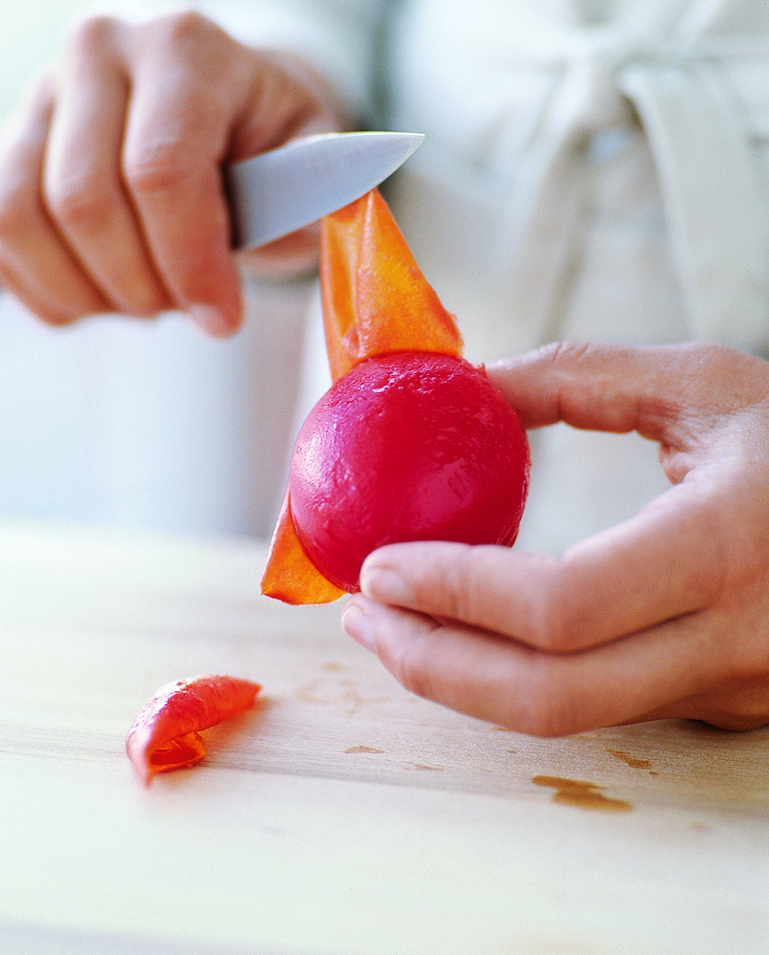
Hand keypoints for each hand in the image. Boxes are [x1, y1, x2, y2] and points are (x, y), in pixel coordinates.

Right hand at [0, 10, 344, 334]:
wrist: (215, 98)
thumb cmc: (265, 135)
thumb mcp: (311, 151)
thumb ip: (313, 192)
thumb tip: (302, 231)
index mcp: (181, 46)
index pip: (160, 169)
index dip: (189, 262)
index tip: (223, 318)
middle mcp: (97, 50)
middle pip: (84, 202)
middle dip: (141, 284)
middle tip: (187, 309)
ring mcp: (41, 94)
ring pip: (21, 219)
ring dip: (90, 292)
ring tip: (148, 301)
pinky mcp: (10, 142)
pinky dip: (48, 289)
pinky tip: (103, 297)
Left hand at [341, 341, 768, 734]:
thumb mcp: (705, 384)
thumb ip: (582, 376)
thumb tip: (469, 381)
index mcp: (728, 546)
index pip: (565, 607)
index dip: (455, 595)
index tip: (377, 568)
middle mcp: (735, 640)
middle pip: (551, 697)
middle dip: (432, 666)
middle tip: (362, 619)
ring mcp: (733, 690)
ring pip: (570, 717)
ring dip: (463, 677)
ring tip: (395, 627)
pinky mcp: (724, 707)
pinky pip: (603, 703)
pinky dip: (520, 674)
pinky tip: (475, 632)